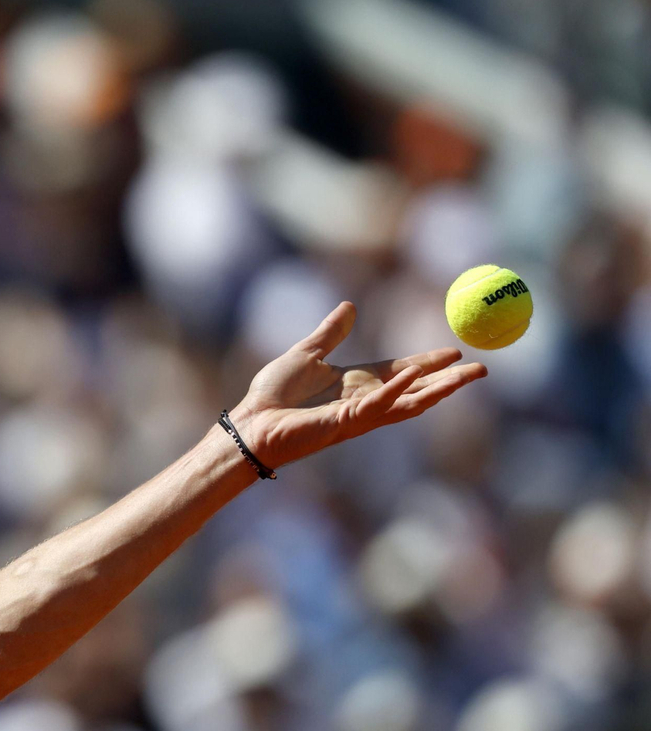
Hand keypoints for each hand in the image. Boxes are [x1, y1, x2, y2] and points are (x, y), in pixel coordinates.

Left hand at [229, 301, 487, 469]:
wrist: (250, 423)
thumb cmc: (272, 395)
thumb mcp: (306, 354)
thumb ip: (330, 333)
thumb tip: (349, 307)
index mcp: (356, 384)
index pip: (401, 371)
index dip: (427, 362)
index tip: (455, 352)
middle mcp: (363, 401)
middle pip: (415, 390)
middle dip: (449, 381)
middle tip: (481, 369)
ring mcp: (357, 415)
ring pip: (408, 403)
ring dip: (439, 390)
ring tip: (468, 377)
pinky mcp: (344, 423)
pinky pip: (376, 406)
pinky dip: (394, 390)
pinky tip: (411, 376)